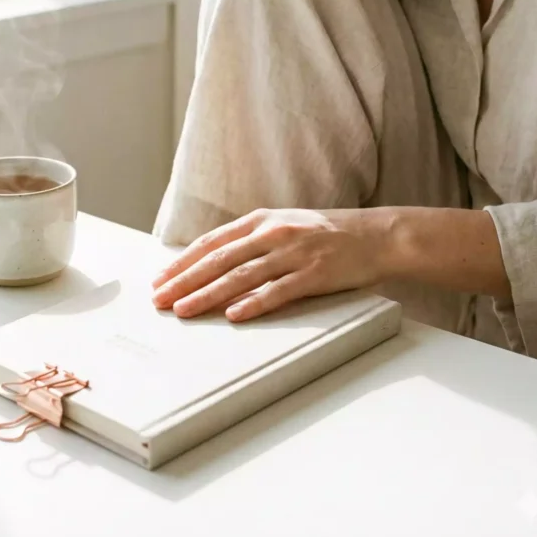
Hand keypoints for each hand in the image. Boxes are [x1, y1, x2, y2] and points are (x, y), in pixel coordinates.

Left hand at [151, 207, 393, 322]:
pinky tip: (234, 315)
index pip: (213, 243)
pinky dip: (254, 303)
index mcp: (262, 220)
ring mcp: (293, 253)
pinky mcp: (314, 274)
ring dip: (209, 294)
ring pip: (241, 276)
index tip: (161, 280)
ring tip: (185, 310)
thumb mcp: (285, 225)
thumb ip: (252, 240)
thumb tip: (214, 262)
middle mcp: (273, 233)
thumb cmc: (327, 233)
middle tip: (160, 300)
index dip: (183, 262)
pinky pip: (279, 291)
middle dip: (185, 281)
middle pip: (219, 260)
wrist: (376, 235)